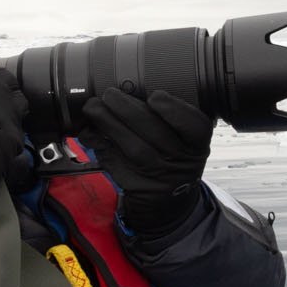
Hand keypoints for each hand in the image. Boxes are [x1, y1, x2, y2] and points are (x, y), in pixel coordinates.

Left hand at [79, 83, 214, 235]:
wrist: (167, 199)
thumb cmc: (173, 157)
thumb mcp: (186, 141)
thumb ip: (171, 118)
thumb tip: (131, 87)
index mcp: (197, 145)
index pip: (196, 127)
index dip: (175, 110)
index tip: (155, 96)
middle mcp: (181, 162)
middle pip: (157, 134)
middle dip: (129, 109)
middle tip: (110, 94)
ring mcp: (158, 176)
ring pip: (134, 149)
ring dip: (110, 124)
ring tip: (93, 108)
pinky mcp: (136, 185)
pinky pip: (116, 162)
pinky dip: (99, 144)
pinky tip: (89, 130)